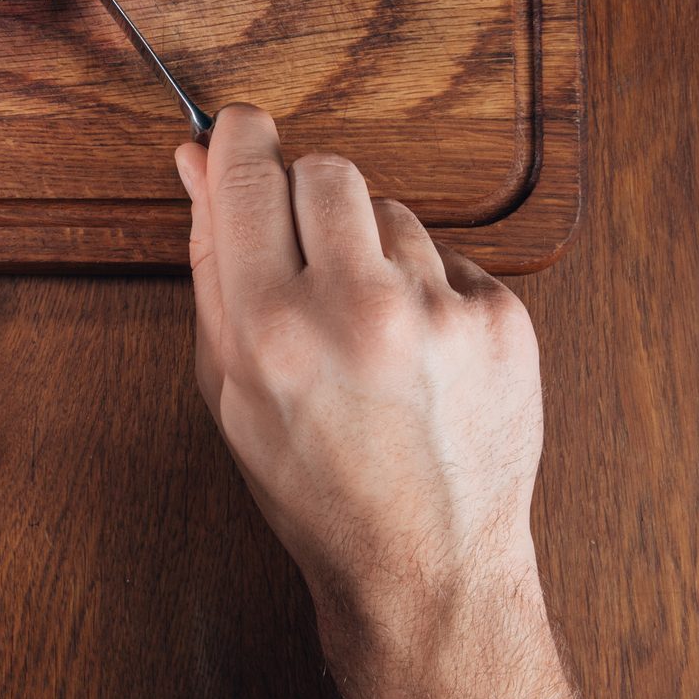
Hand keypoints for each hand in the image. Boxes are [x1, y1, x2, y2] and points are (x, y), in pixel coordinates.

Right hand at [176, 105, 603, 698]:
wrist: (425, 565)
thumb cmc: (314, 484)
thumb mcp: (231, 384)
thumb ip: (211, 262)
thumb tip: (197, 161)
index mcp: (271, 328)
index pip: (249, 173)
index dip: (242, 140)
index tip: (243, 132)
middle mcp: (358, 310)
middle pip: (328, 171)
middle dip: (310, 198)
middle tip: (309, 255)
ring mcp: (439, 314)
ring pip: (394, 215)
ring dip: (377, 254)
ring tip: (373, 335)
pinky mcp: (502, 321)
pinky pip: (451, 260)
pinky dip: (433, 294)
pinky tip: (421, 358)